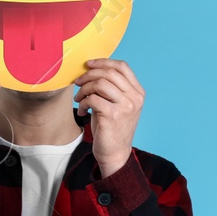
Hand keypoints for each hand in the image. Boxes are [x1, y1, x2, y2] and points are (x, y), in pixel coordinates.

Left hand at [74, 58, 143, 174]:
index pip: (122, 67)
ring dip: (84, 89)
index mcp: (138, 93)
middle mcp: (134, 98)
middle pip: (109, 73)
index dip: (103, 62)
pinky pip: (93, 99)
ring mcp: (125, 106)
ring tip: (79, 99)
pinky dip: (83, 103)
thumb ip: (112, 87)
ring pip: (100, 84)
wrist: (115, 153)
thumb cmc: (112, 128)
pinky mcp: (112, 115)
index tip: (88, 65)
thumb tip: (92, 69)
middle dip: (89, 75)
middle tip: (78, 83)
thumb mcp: (117, 104)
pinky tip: (82, 111)